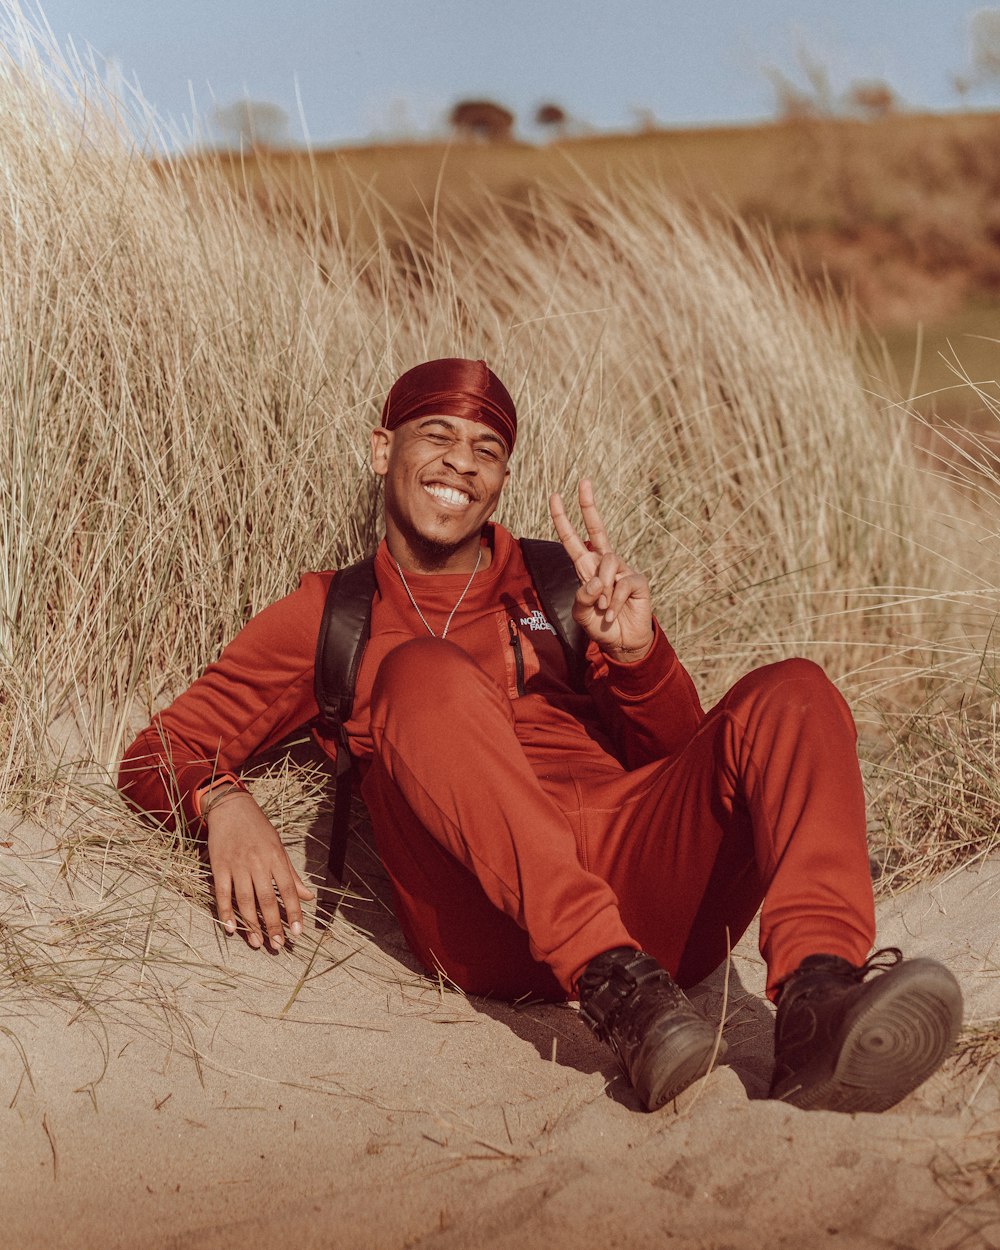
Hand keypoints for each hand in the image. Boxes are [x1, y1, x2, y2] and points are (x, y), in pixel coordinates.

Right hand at [205, 792, 313, 950]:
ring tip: (258, 942)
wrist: (231, 808)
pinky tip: (232, 928)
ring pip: (245, 900)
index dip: (294, 912)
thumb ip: (292, 875)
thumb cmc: (259, 828)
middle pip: (267, 899)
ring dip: (252, 924)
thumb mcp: (279, 847)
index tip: (298, 932)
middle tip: (279, 945)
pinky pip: (222, 894)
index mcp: (275, 857)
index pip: (288, 889)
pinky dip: (226, 912)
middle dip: (274, 924)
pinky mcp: (219, 867)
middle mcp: (257, 862)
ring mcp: (237, 865)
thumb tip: (308, 897)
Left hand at [549, 479, 653, 662]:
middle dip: (589, 505)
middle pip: (597, 529)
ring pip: (608, 563)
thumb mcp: (582, 613)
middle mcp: (604, 564)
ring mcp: (622, 570)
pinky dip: (614, 601)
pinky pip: (622, 583)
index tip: (556, 497)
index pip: (573, 539)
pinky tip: (613, 612)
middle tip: (584, 482)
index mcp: (586, 568)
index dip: (563, 519)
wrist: (623, 644)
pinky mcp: (637, 581)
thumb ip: (582, 598)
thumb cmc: (600, 626)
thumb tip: (595, 582)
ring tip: (604, 608)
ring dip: (602, 589)